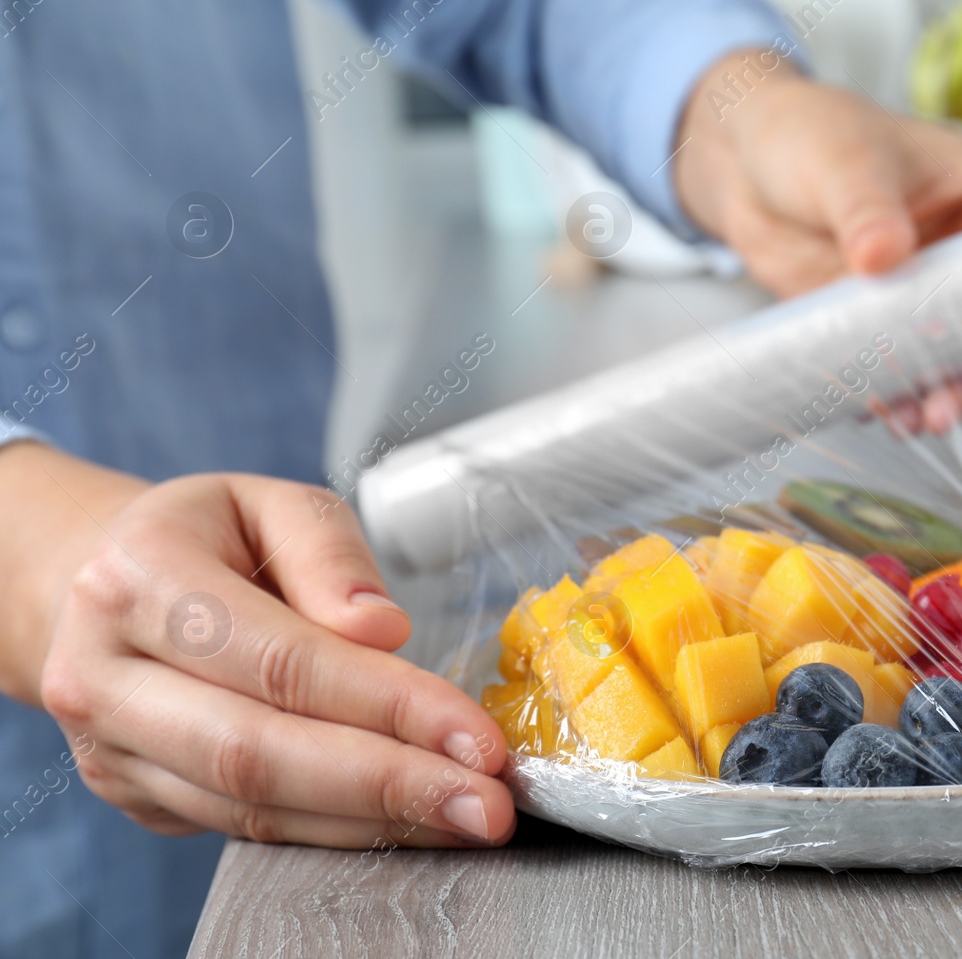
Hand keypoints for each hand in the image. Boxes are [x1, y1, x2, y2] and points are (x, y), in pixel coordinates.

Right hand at [3, 443, 514, 848]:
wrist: (98, 583)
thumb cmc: (209, 537)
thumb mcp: (272, 503)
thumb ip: (330, 554)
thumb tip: (383, 629)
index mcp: (138, 579)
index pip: (280, 659)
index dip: (386, 702)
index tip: (475, 734)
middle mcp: (105, 674)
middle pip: (257, 751)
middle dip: (389, 784)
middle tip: (487, 804)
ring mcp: (110, 748)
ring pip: (251, 807)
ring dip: (372, 823)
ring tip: (466, 819)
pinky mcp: (135, 797)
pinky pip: (246, 828)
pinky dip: (337, 833)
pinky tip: (408, 826)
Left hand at [674, 49, 961, 431]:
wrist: (746, 165)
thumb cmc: (812, 135)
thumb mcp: (844, 162)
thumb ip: (867, 210)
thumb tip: (884, 255)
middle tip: (953, 407)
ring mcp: (928, 298)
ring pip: (956, 359)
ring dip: (944, 395)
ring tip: (918, 420)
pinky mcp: (883, 329)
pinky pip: (900, 374)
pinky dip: (893, 398)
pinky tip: (881, 411)